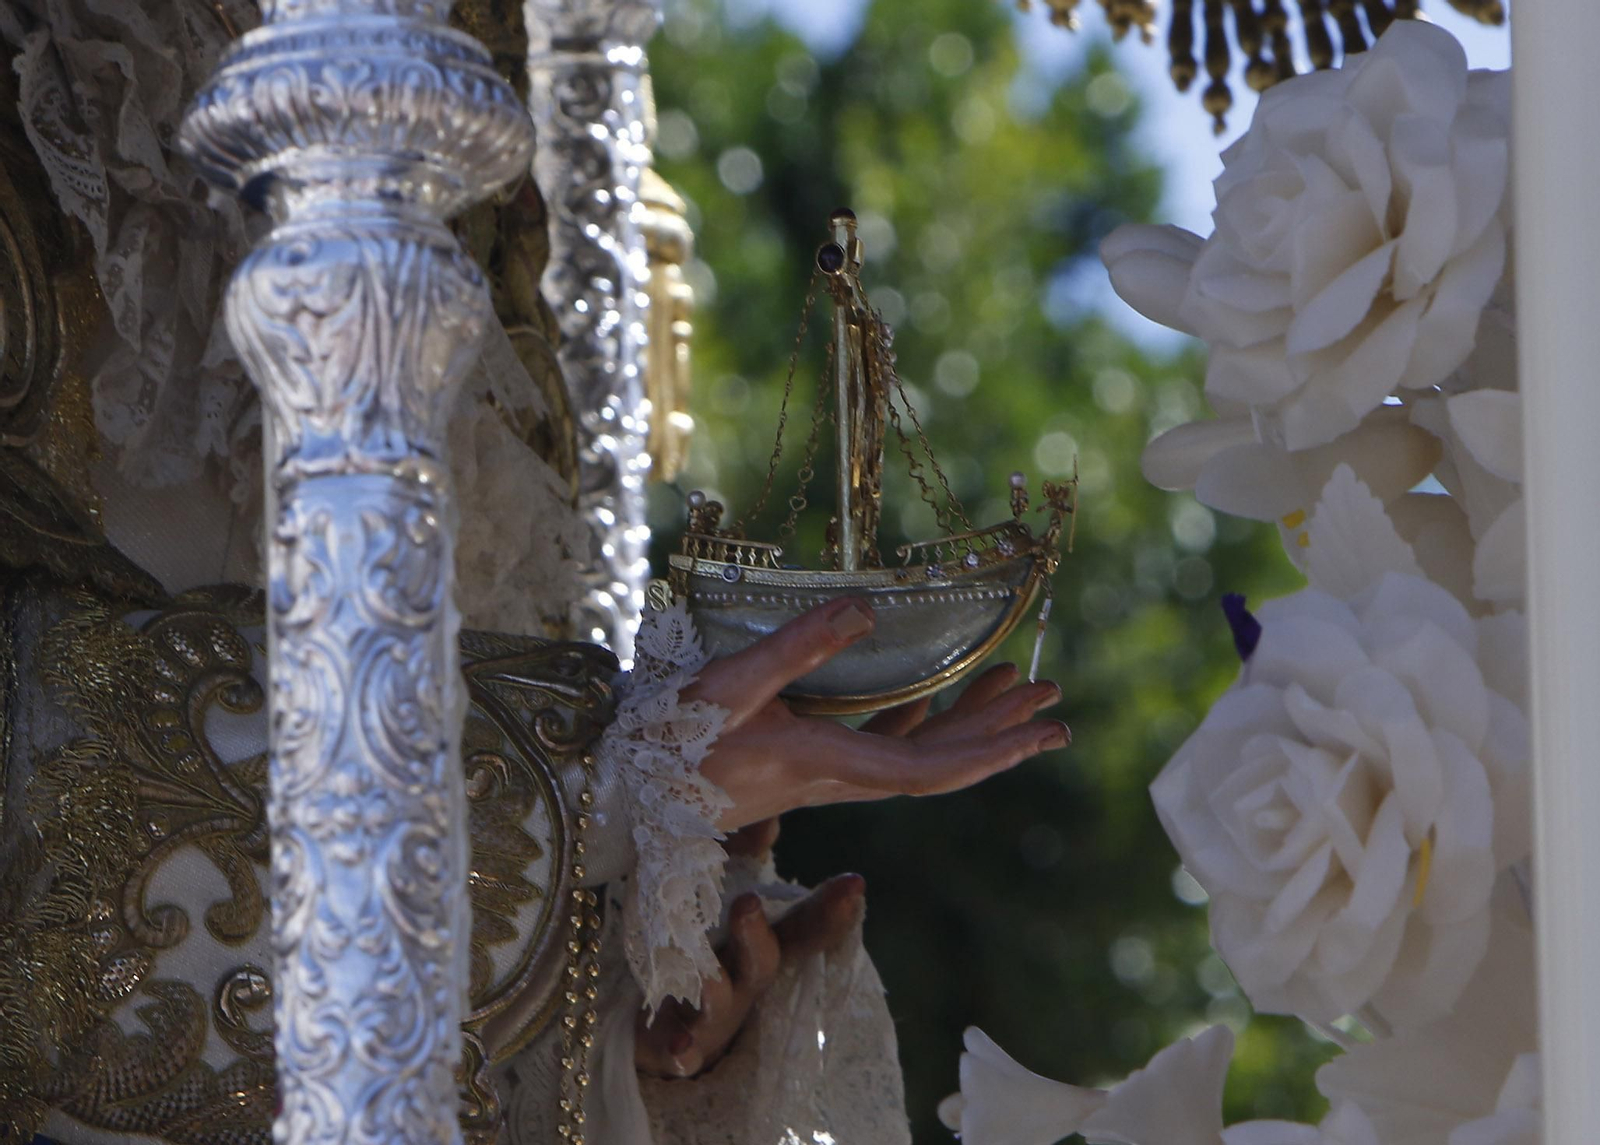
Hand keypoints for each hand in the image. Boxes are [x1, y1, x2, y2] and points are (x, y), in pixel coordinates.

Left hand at [635, 828, 865, 1077]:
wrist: (670, 1030)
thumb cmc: (710, 951)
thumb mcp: (727, 899)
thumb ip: (745, 853)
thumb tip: (766, 811)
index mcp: (764, 943)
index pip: (803, 924)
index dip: (830, 909)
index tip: (855, 883)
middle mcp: (746, 978)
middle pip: (763, 960)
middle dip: (757, 935)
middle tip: (747, 903)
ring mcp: (715, 1015)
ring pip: (722, 1001)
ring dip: (716, 987)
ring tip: (708, 977)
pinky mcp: (680, 1043)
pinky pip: (682, 1049)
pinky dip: (681, 1049)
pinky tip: (677, 1048)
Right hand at [689, 597, 1068, 832]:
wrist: (623, 793)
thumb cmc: (669, 740)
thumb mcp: (730, 685)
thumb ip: (796, 647)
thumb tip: (865, 608)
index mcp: (823, 763)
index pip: (926, 769)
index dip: (989, 751)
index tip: (1041, 731)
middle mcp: (834, 779)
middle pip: (936, 766)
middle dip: (998, 735)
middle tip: (1052, 702)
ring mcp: (822, 776)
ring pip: (913, 757)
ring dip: (966, 725)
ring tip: (1013, 687)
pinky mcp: (805, 766)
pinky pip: (879, 749)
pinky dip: (917, 724)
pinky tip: (931, 701)